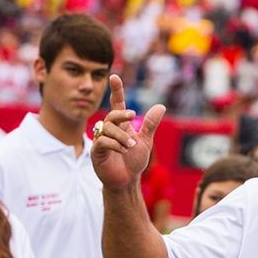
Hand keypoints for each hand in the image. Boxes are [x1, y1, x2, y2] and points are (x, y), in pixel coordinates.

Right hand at [90, 75, 165, 190]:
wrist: (127, 180)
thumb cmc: (134, 161)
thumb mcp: (145, 140)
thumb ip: (150, 124)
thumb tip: (161, 106)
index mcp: (121, 125)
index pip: (117, 104)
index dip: (116, 90)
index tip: (114, 76)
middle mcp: (109, 130)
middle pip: (111, 115)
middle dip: (122, 114)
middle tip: (134, 116)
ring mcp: (101, 140)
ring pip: (107, 128)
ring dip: (121, 135)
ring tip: (131, 146)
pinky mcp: (96, 151)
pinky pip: (102, 141)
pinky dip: (114, 144)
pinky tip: (122, 150)